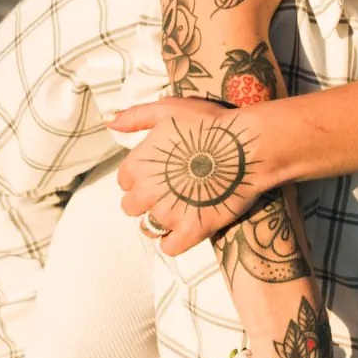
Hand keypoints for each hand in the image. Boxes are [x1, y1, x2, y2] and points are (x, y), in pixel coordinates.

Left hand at [109, 99, 268, 256]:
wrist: (247, 146)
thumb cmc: (210, 124)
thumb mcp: (168, 109)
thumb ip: (136, 116)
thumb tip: (110, 121)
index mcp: (137, 165)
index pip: (125, 181)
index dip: (141, 178)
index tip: (160, 173)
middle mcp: (147, 192)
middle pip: (131, 207)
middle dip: (147, 201)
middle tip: (170, 192)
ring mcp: (168, 214)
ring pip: (148, 228)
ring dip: (159, 221)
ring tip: (181, 208)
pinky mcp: (191, 231)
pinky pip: (169, 247)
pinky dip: (174, 241)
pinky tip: (186, 228)